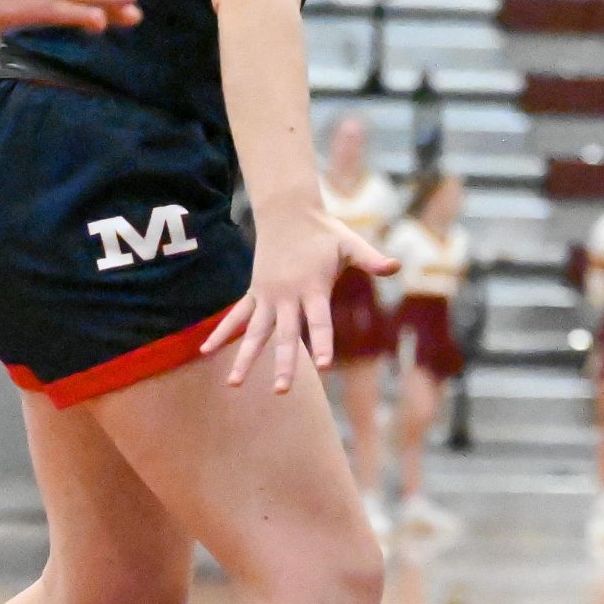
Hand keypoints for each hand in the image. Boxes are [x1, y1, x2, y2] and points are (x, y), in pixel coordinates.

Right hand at [200, 205, 397, 395]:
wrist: (287, 212)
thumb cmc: (323, 232)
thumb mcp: (350, 244)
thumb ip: (371, 259)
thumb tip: (398, 266)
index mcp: (312, 288)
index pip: (320, 322)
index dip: (323, 343)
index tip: (324, 365)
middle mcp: (287, 296)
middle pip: (285, 336)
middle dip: (284, 364)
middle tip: (281, 391)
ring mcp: (267, 295)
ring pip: (254, 332)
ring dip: (244, 358)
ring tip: (234, 384)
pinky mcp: (255, 292)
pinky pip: (236, 316)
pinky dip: (221, 333)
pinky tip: (205, 351)